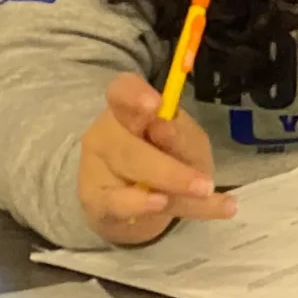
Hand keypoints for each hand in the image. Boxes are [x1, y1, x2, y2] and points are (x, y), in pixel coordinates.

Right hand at [76, 73, 234, 244]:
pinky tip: (162, 205)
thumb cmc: (167, 160)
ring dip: (169, 186)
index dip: (135, 95)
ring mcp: (93, 167)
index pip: (121, 91)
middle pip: (128, 145)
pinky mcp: (93, 200)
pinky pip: (117, 203)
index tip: (156, 105)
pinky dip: (142, 206)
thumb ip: (180, 137)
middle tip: (204, 184)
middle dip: (169, 167)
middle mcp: (104, 133)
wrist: (138, 204)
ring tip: (202, 193)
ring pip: (131, 175)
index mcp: (128, 108)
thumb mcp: (187, 145)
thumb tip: (164, 127)